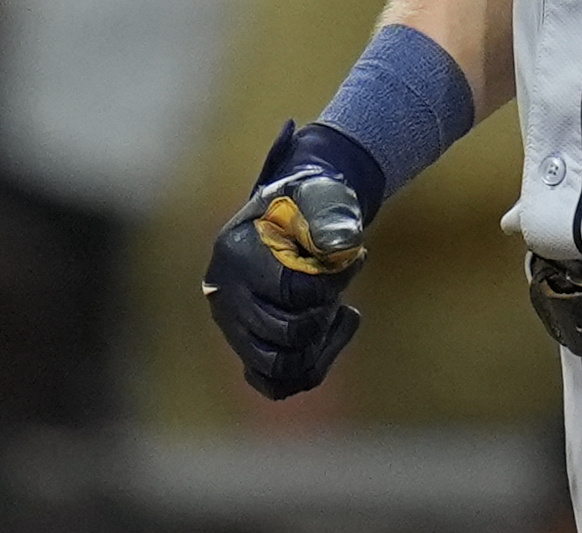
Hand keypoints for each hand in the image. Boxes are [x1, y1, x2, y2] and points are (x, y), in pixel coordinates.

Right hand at [203, 123, 370, 399]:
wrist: (282, 220)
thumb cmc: (303, 208)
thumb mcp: (318, 197)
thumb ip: (331, 217)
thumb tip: (343, 247)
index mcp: (239, 253)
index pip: (292, 289)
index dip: (333, 283)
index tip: (355, 259)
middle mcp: (225, 296)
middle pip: (285, 333)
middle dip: (323, 315)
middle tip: (337, 292)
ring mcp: (231, 327)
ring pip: (278, 367)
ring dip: (318, 348)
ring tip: (333, 315)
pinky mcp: (244, 348)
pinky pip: (274, 384)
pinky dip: (306, 369)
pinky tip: (326, 338)